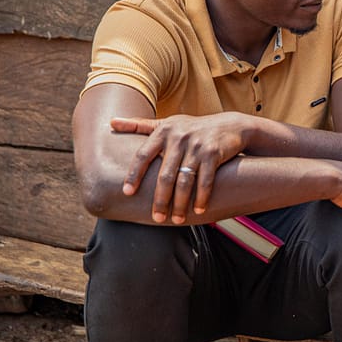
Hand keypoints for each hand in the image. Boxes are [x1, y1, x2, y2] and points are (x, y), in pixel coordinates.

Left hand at [111, 112, 249, 223]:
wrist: (231, 126)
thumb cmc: (193, 128)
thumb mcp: (167, 124)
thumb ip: (139, 125)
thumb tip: (110, 122)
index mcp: (164, 131)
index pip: (143, 155)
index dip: (134, 174)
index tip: (127, 193)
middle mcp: (179, 137)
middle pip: (165, 174)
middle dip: (160, 199)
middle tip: (157, 218)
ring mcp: (198, 145)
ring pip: (185, 180)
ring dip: (180, 203)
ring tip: (176, 219)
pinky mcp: (214, 153)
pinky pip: (205, 180)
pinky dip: (202, 197)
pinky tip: (198, 210)